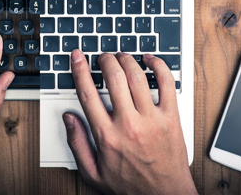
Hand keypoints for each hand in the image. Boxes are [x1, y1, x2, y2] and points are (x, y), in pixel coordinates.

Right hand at [64, 51, 196, 194]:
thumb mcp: (93, 173)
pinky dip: (158, 66)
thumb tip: (69, 118)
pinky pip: (166, 83)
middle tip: (103, 57)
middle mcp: (128, 124)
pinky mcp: (171, 117)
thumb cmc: (131, 185)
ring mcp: (151, 119)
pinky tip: (150, 60)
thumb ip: (77, 144)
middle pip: (113, 78)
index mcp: (107, 136)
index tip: (78, 57)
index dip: (80, 70)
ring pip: (137, 76)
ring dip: (126, 60)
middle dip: (105, 60)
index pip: (88, 93)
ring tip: (121, 57)